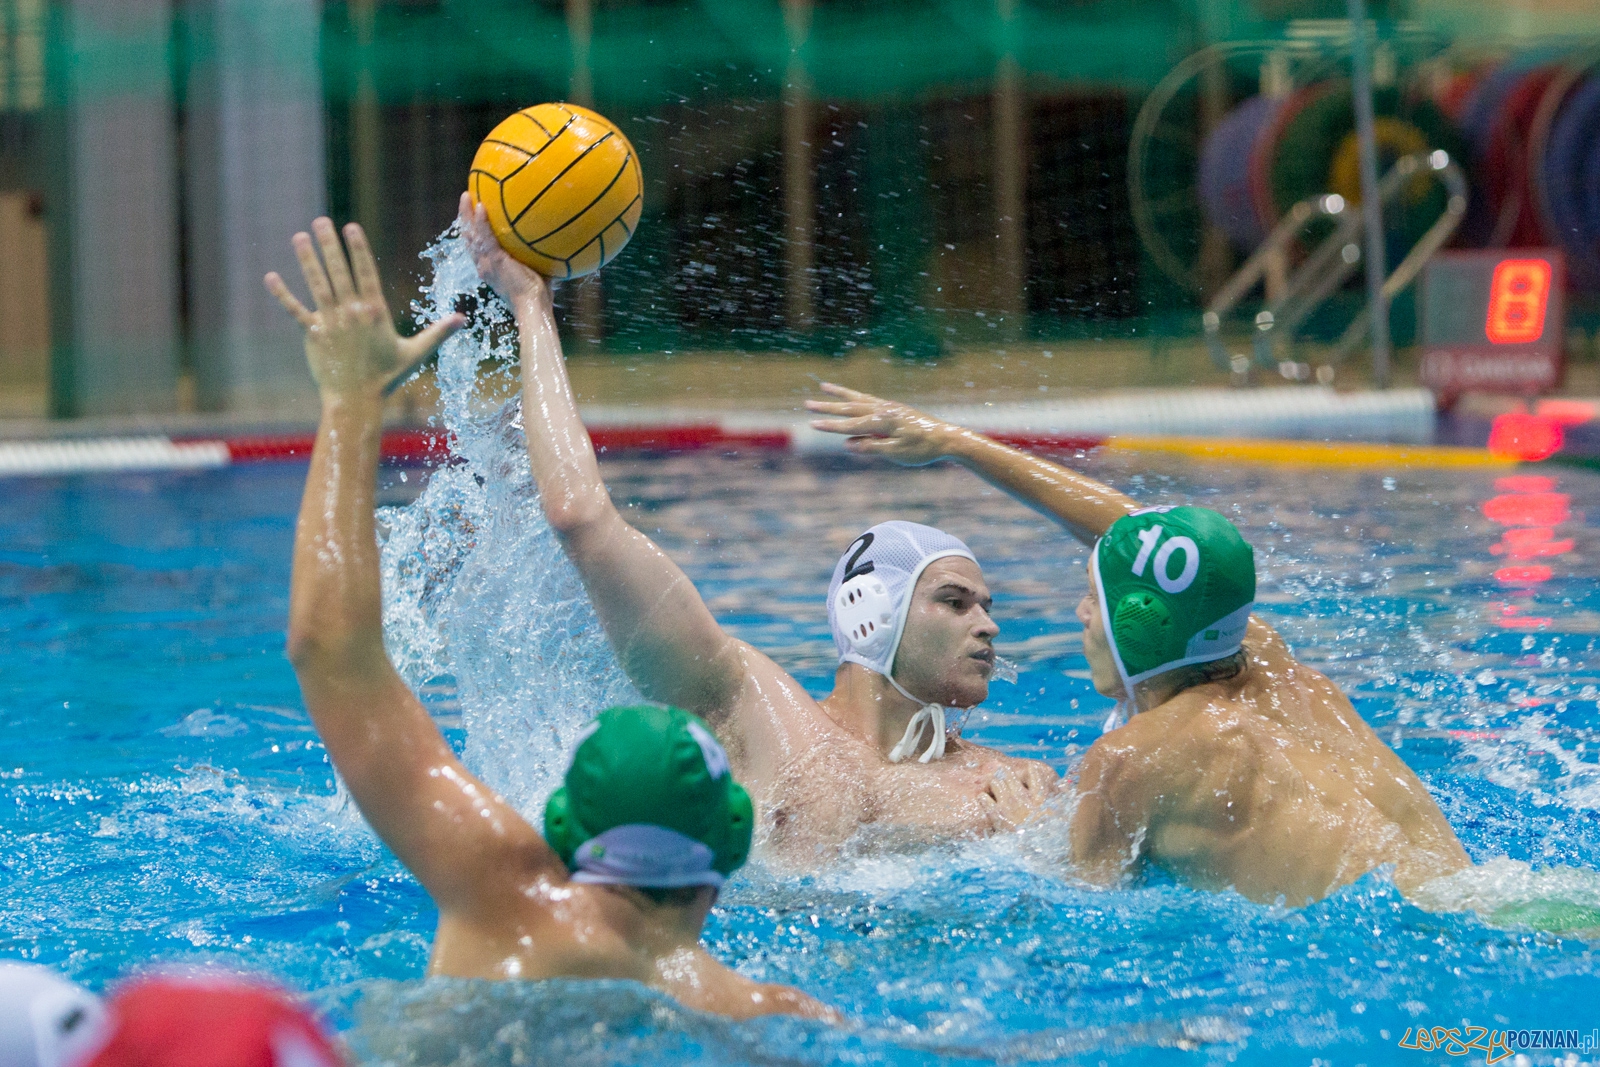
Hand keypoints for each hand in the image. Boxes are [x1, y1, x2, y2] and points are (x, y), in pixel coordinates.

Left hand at [265, 218, 463, 399]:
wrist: (356, 400)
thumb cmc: (387, 377)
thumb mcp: (416, 353)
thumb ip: (438, 333)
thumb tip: (463, 319)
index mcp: (375, 312)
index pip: (366, 272)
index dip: (358, 248)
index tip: (350, 227)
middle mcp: (351, 312)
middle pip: (339, 271)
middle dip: (329, 244)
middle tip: (321, 221)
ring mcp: (331, 322)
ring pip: (317, 284)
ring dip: (307, 259)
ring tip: (299, 236)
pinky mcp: (313, 334)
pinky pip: (296, 310)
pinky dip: (283, 294)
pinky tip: (271, 276)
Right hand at [458, 191, 549, 311]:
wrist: (533, 308)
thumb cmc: (539, 296)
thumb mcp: (536, 272)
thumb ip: (538, 258)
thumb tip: (555, 243)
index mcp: (490, 269)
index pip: (477, 247)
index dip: (474, 231)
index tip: (474, 216)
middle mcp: (484, 266)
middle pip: (469, 238)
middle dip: (465, 218)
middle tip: (465, 199)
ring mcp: (487, 263)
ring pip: (471, 234)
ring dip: (467, 214)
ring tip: (466, 195)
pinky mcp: (494, 261)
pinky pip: (485, 237)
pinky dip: (482, 221)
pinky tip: (481, 205)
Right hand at [804, 383, 958, 465]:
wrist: (946, 438)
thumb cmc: (922, 449)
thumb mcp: (897, 452)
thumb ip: (872, 447)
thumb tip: (848, 444)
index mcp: (883, 421)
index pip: (851, 425)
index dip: (831, 426)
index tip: (812, 424)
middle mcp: (884, 410)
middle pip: (850, 407)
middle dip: (828, 406)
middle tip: (807, 403)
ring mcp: (889, 407)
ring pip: (859, 399)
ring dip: (840, 394)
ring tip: (823, 386)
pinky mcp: (894, 409)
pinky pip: (869, 400)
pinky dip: (855, 397)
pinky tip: (849, 397)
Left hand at [982, 760, 1058, 830]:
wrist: (1039, 851)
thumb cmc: (1052, 835)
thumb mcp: (1062, 816)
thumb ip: (1062, 801)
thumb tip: (1065, 789)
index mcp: (1039, 797)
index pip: (1034, 774)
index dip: (1030, 771)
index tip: (1029, 769)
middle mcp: (1023, 797)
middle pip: (1010, 775)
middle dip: (1007, 774)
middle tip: (1006, 774)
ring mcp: (1009, 806)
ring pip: (996, 783)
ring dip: (996, 784)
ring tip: (996, 786)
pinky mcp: (997, 815)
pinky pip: (985, 799)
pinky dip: (984, 798)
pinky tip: (984, 798)